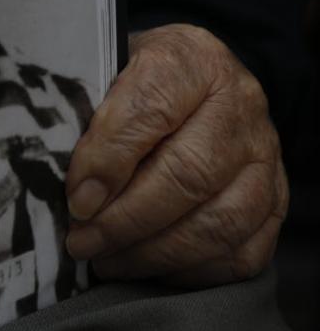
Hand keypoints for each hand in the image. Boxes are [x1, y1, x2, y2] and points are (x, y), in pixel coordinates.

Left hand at [64, 24, 287, 285]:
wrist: (192, 83)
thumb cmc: (133, 82)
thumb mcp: (104, 71)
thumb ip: (84, 110)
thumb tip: (55, 171)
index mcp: (192, 59)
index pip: (151, 109)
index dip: (109, 160)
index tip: (76, 200)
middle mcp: (241, 104)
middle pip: (188, 174)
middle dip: (125, 220)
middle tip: (81, 242)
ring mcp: (265, 154)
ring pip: (220, 219)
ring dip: (154, 252)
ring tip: (107, 261)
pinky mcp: (276, 198)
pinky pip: (244, 251)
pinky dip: (193, 271)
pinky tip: (150, 268)